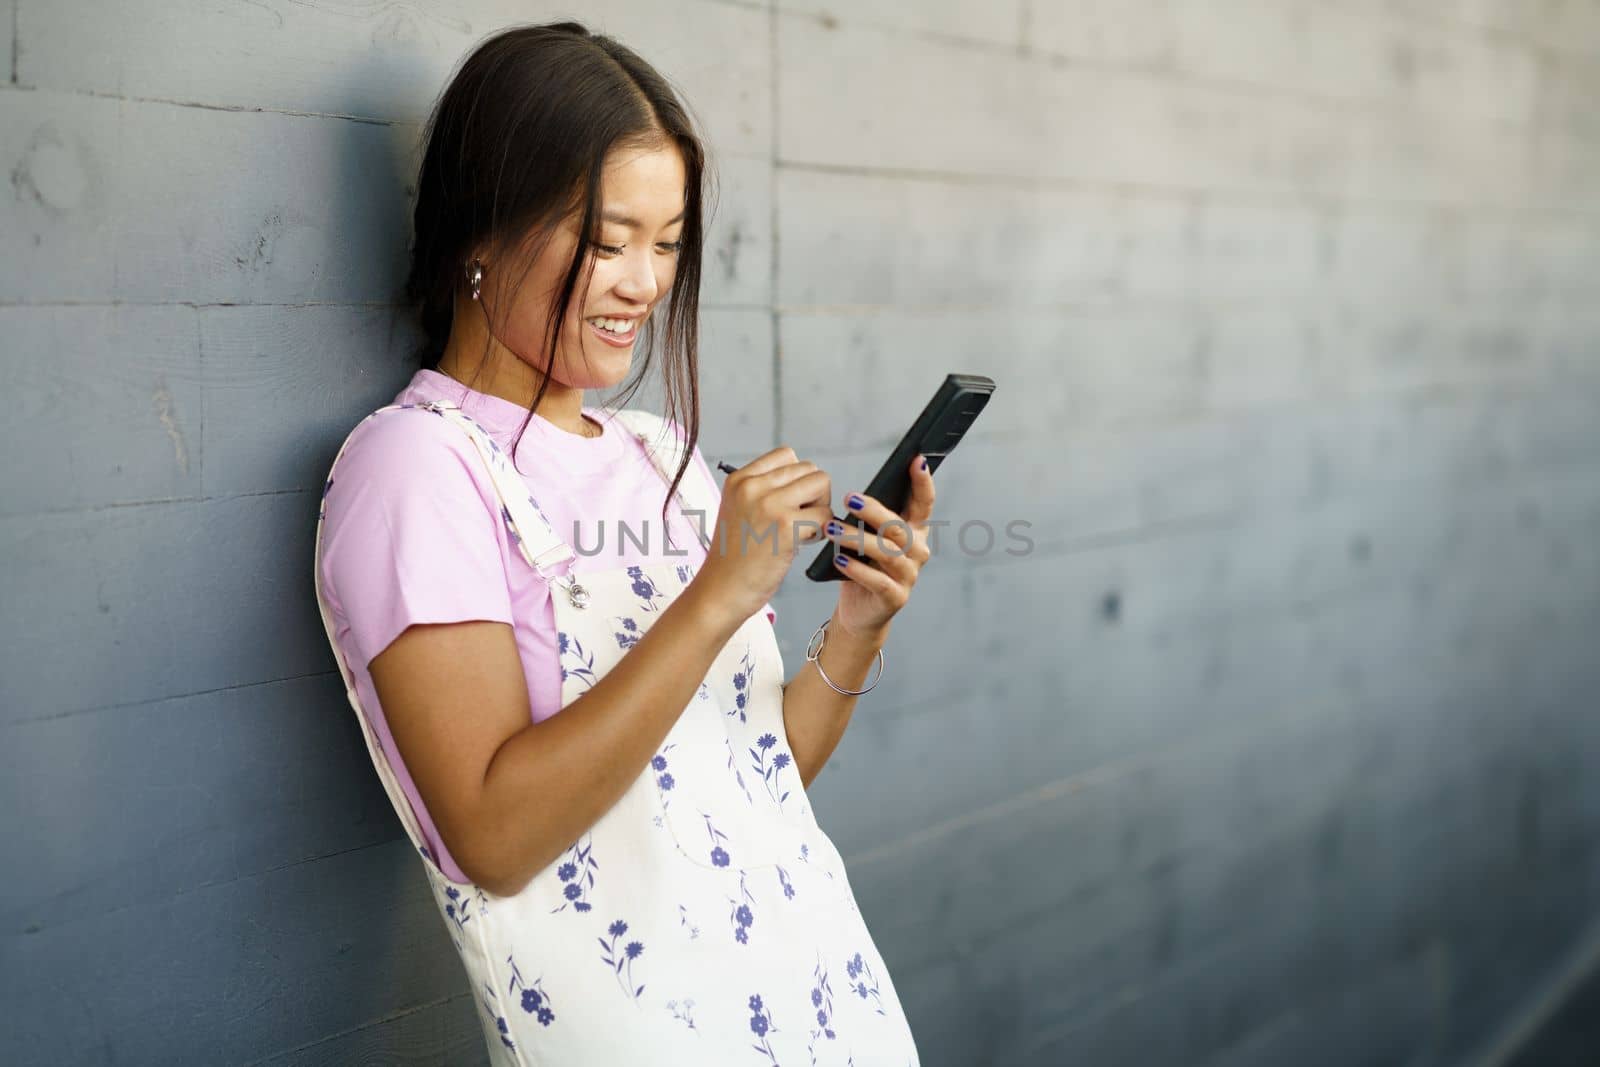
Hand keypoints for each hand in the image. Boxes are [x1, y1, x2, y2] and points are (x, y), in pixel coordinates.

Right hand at [692, 446, 832, 623]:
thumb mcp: (738, 509)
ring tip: (802, 529)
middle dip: (812, 494)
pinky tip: (803, 543)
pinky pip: (826, 516)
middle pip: (809, 468)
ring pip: (821, 484)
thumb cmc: (734, 557)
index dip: (797, 478)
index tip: (790, 502)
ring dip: (820, 508)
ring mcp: (770, 505)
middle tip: (799, 520)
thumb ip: (764, 489)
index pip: (786, 455)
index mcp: (739, 479)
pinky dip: (822, 530)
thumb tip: (805, 478)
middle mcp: (753, 486)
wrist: (721, 590)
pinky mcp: (787, 527)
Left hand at [823, 454, 934, 636]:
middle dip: (874, 510)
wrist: (860, 610)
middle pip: (898, 527)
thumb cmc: (863, 564)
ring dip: (857, 538)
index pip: (924, 503)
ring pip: (886, 552)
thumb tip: (854, 497)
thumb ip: (869, 519)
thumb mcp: (868, 537)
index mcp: (915, 531)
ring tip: (831, 529)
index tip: (918, 459)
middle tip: (849, 497)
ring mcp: (909, 576)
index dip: (923, 482)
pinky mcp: (896, 598)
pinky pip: (878, 581)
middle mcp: (918, 551)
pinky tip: (839, 560)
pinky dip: (857, 570)